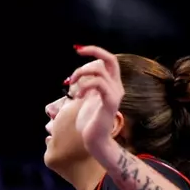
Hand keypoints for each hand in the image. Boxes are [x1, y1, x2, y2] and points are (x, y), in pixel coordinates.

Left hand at [69, 45, 123, 159]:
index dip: (95, 51)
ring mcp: (115, 94)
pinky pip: (98, 84)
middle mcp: (117, 87)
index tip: (78, 49)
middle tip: (76, 58)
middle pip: (111, 60)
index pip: (109, 60)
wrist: (94, 141)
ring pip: (99, 71)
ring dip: (81, 74)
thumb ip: (86, 87)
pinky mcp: (110, 102)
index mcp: (111, 85)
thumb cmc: (89, 122)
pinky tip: (78, 96)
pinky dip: (84, 86)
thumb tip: (76, 78)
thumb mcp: (86, 100)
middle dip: (92, 54)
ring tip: (72, 86)